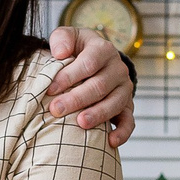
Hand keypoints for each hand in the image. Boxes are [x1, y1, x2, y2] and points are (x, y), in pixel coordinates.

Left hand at [45, 28, 135, 145]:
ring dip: (98, 114)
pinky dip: (122, 133)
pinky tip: (110, 142)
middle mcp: (117, 69)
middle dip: (77, 99)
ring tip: (80, 123)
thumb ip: (62, 39)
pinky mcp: (127, 107)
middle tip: (56, 110)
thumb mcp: (68, 37)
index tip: (50, 89)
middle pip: (100, 85)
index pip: (88, 63)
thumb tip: (60, 53)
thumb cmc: (76, 50)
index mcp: (103, 50)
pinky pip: (129, 121)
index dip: (70, 76)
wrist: (94, 61)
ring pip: (115, 103)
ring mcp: (124, 89)